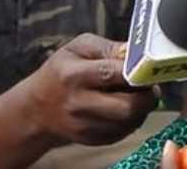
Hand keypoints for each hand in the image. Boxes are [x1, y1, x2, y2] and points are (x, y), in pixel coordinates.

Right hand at [20, 34, 156, 145]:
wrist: (38, 107)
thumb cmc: (62, 72)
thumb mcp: (79, 48)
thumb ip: (110, 47)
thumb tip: (138, 52)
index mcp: (74, 75)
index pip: (115, 74)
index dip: (140, 72)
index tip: (149, 69)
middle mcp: (78, 103)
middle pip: (129, 106)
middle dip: (147, 95)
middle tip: (148, 86)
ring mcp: (84, 125)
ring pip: (130, 122)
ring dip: (142, 109)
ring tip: (135, 95)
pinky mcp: (91, 139)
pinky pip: (124, 132)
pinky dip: (131, 120)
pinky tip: (124, 108)